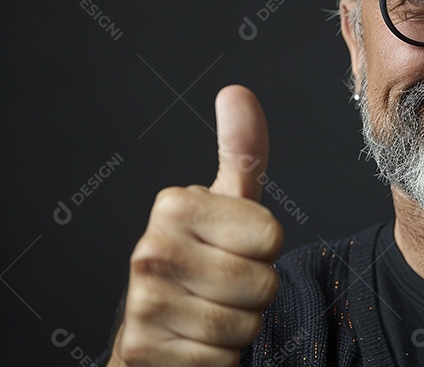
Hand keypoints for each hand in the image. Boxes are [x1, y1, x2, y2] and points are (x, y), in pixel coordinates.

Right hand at [109, 86, 283, 366]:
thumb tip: (237, 92)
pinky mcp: (144, 350)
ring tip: (211, 311)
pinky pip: (221, 360)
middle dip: (256, 293)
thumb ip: (240, 150)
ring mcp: (142, 303)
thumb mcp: (227, 203)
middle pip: (263, 283)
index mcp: (175, 207)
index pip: (271, 236)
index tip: (234, 247)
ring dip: (240, 327)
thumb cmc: (201, 260)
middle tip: (225, 285)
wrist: (154, 330)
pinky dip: (220, 359)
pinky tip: (195, 342)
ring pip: (245, 325)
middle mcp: (149, 251)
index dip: (265, 250)